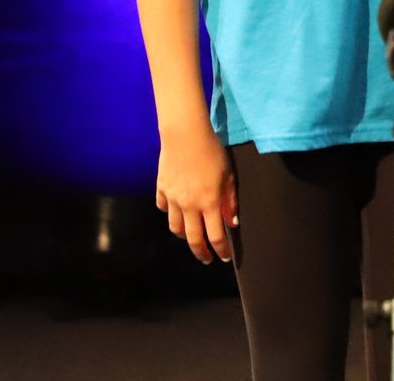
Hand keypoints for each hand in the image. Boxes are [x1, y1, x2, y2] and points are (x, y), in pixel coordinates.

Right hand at [156, 125, 237, 264]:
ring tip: (191, 237)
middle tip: (206, 259)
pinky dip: (169, 213)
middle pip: (193, 239)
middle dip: (201, 252)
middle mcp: (189, 206)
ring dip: (184, 236)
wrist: (185, 135)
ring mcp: (172, 199)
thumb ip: (230, 201)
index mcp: (209, 203)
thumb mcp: (228, 176)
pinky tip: (174, 211)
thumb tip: (232, 222)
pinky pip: (163, 208)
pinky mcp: (161, 189)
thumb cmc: (212, 152)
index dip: (221, 250)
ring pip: (175, 227)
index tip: (225, 257)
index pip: (216, 236)